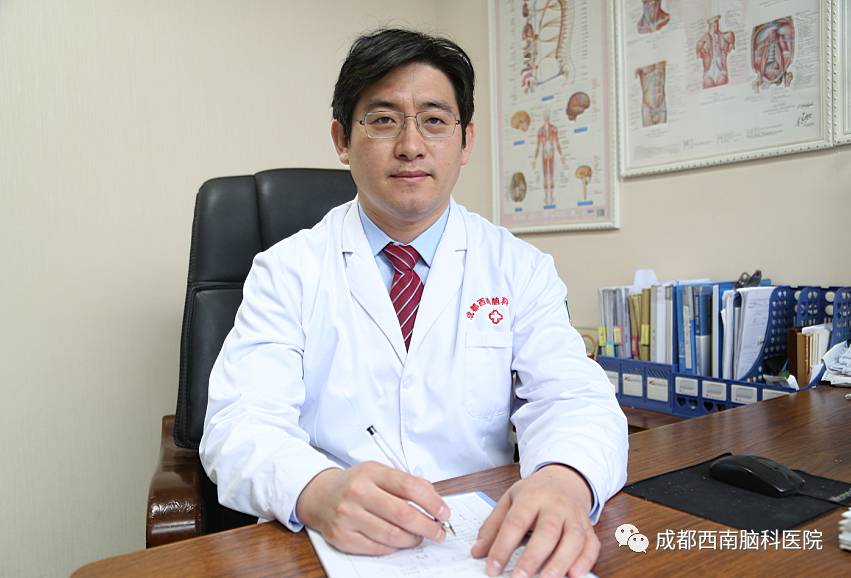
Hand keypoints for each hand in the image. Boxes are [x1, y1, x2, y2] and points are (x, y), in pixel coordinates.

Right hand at [295, 462, 449, 554]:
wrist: (319, 495)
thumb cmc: (354, 483)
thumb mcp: (378, 472)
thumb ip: (405, 481)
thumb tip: (434, 499)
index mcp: (371, 473)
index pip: (409, 487)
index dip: (432, 502)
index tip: (444, 512)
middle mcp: (358, 493)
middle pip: (403, 514)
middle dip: (428, 526)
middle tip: (439, 531)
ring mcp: (348, 516)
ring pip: (392, 535)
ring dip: (413, 539)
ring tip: (420, 537)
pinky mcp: (342, 536)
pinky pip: (377, 548)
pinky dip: (394, 547)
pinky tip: (399, 541)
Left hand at [471, 465, 597, 577]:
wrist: (564, 479)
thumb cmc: (534, 493)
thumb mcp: (509, 501)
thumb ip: (493, 526)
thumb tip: (478, 551)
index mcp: (531, 496)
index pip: (516, 522)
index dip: (503, 546)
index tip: (492, 568)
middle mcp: (556, 505)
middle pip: (547, 531)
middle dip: (533, 557)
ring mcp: (575, 516)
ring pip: (573, 539)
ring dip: (560, 562)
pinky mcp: (589, 528)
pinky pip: (591, 545)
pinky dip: (585, 561)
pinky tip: (574, 575)